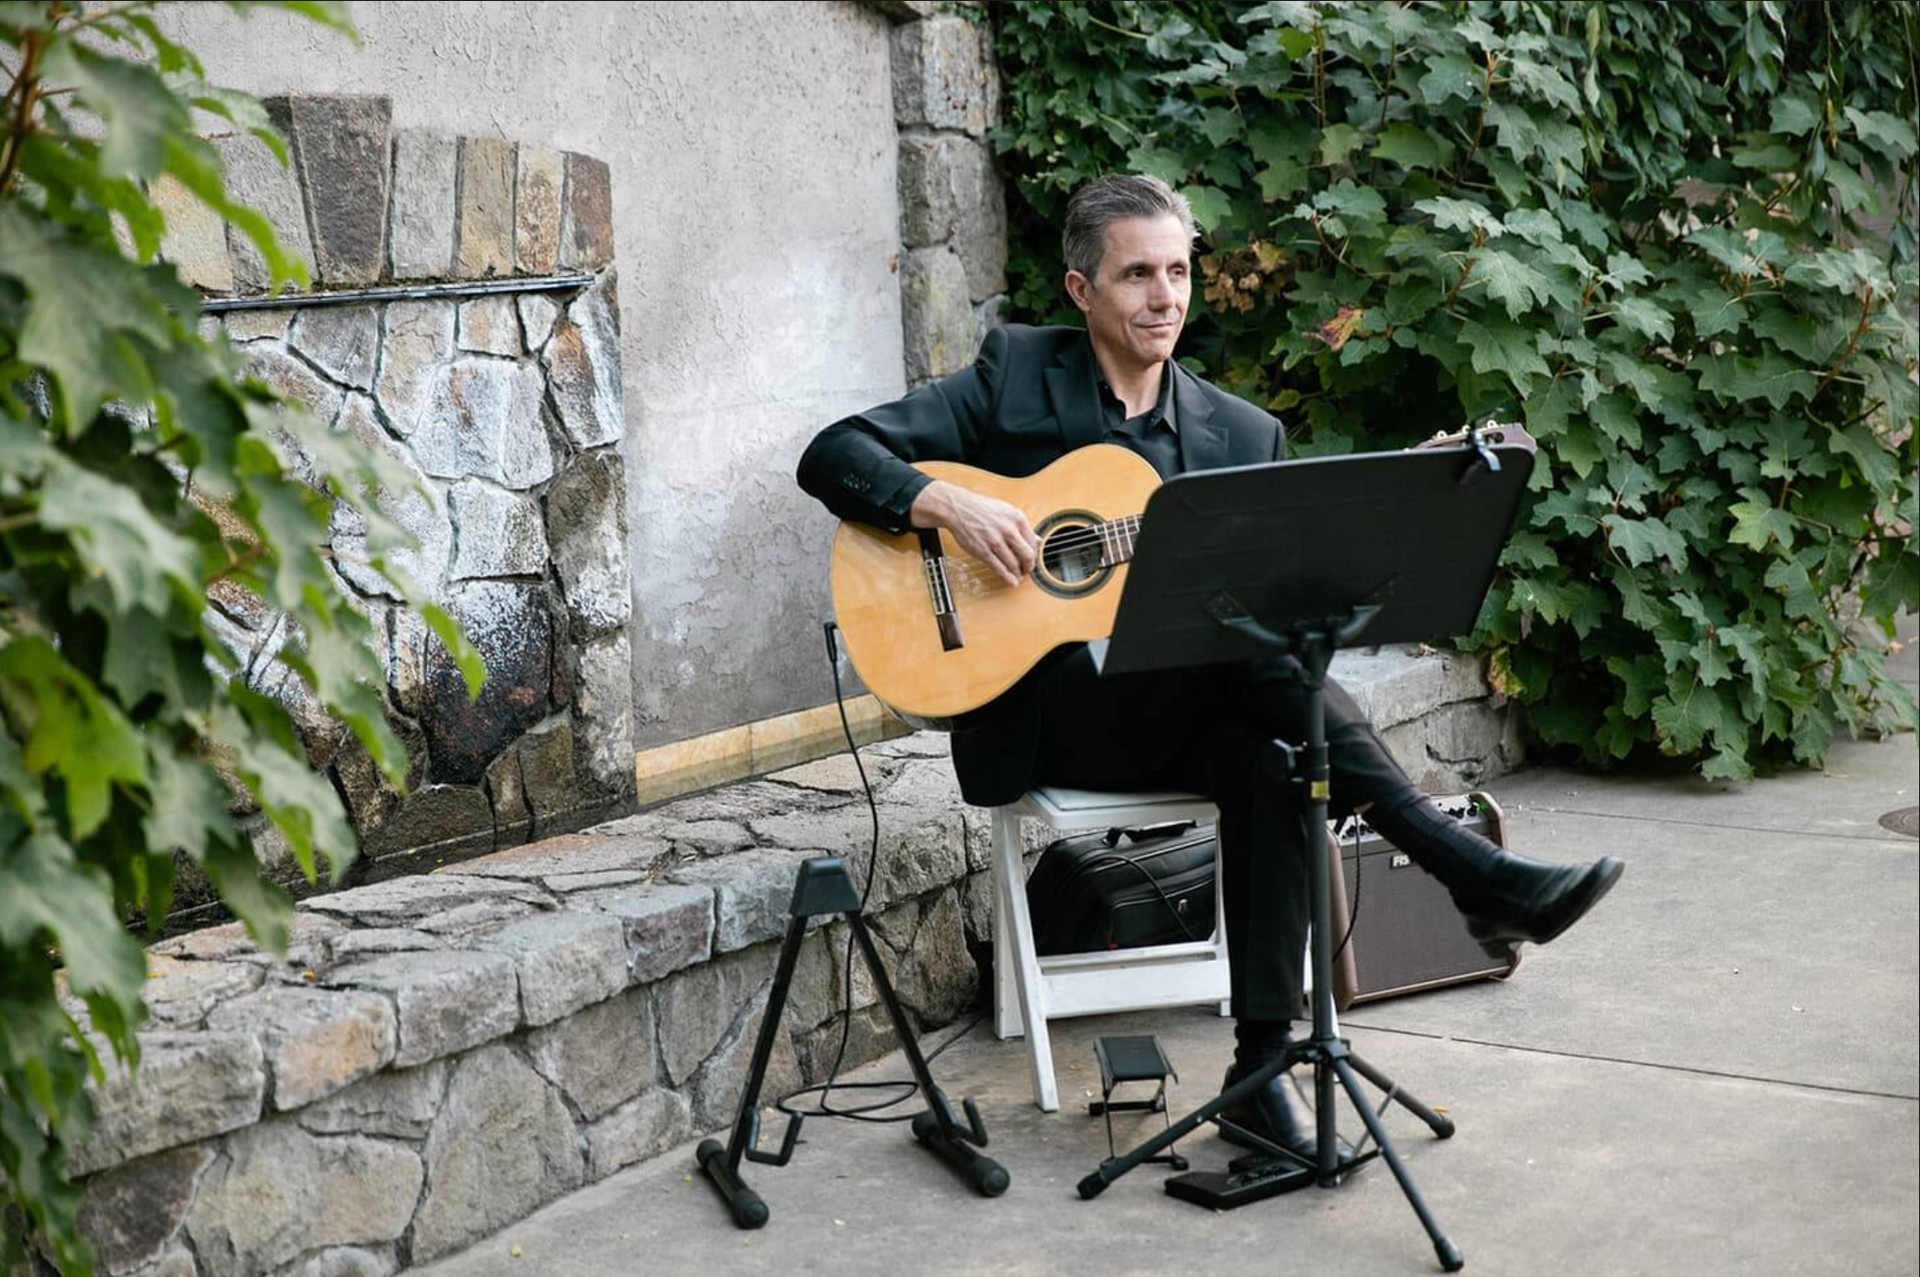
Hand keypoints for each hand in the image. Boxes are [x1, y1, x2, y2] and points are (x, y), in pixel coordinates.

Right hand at [910, 480, 1038, 587]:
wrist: (958, 509)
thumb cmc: (981, 509)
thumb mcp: (1006, 511)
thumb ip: (1022, 526)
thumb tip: (1037, 540)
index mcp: (1017, 518)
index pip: (1033, 542)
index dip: (1034, 554)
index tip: (1031, 559)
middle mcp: (1008, 530)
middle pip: (1027, 556)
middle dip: (1029, 567)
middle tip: (1027, 570)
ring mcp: (995, 541)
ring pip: (1014, 564)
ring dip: (1018, 574)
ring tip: (1018, 576)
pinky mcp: (983, 551)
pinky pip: (999, 568)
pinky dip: (1007, 577)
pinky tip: (1011, 581)